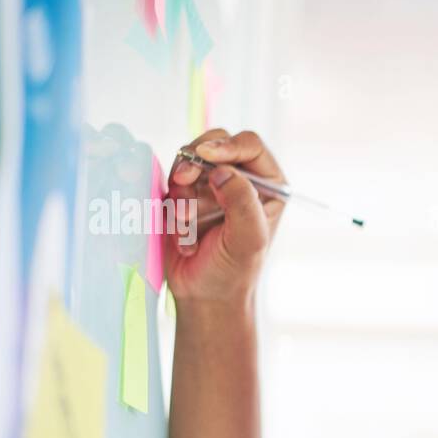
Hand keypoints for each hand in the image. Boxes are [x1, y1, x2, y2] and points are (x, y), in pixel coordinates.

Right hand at [165, 128, 285, 305]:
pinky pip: (170, 183)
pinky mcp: (185, 196)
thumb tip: (222, 170)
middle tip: (182, 180)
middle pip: (214, 142)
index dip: (227, 144)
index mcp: (268, 186)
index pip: (250, 146)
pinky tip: (181, 234)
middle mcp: (240, 180)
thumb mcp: (248, 240)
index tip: (205, 156)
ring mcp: (210, 186)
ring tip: (186, 225)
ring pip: (187, 162)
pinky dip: (171, 205)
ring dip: (181, 191)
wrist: (204, 295)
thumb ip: (242, 203)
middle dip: (195, 160)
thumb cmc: (233, 272)